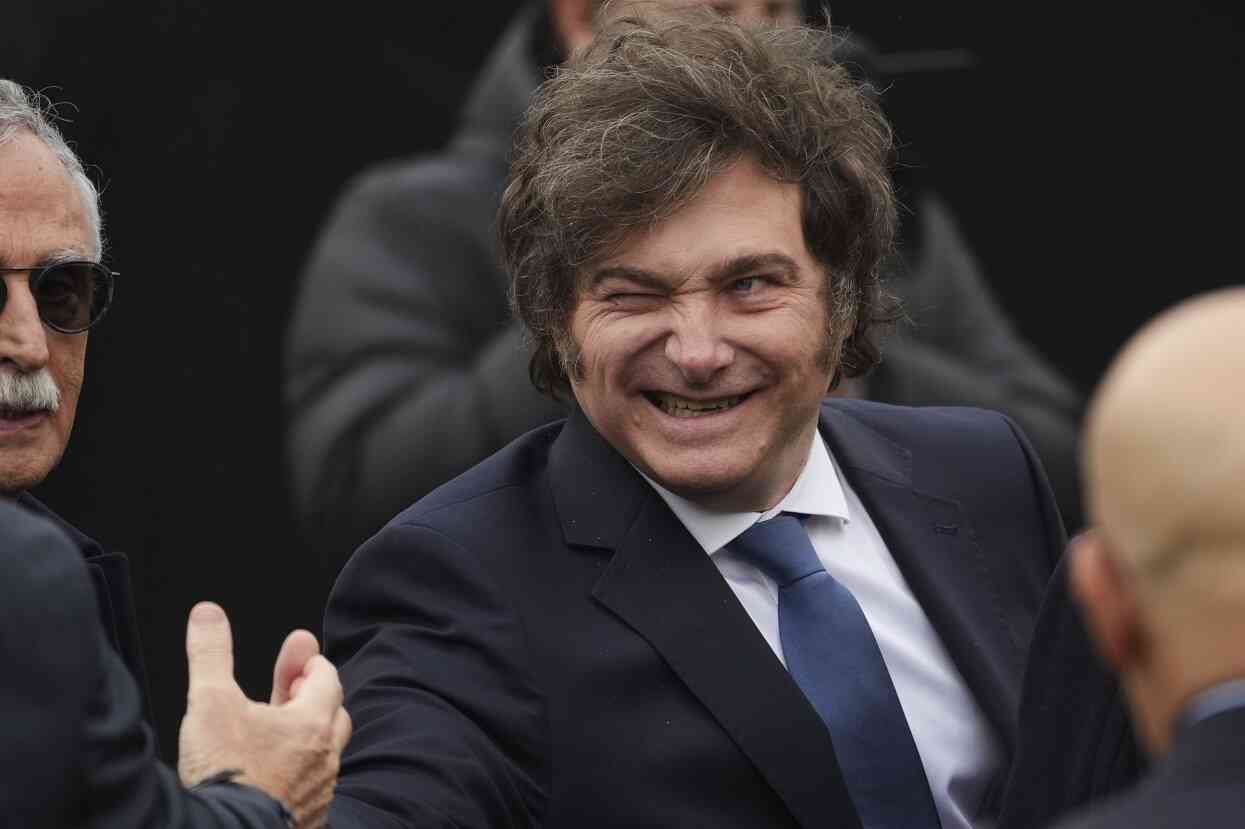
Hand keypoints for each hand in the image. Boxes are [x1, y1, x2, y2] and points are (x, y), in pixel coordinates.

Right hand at [178, 602, 351, 828]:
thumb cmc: (223, 772)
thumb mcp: (209, 701)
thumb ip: (211, 654)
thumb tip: (207, 612)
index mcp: (311, 723)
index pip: (328, 680)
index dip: (312, 664)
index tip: (301, 654)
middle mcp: (324, 758)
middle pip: (333, 716)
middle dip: (314, 696)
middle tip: (294, 687)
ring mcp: (318, 793)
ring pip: (323, 755)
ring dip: (306, 737)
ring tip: (281, 730)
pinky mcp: (305, 820)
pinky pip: (310, 789)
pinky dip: (297, 774)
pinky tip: (275, 774)